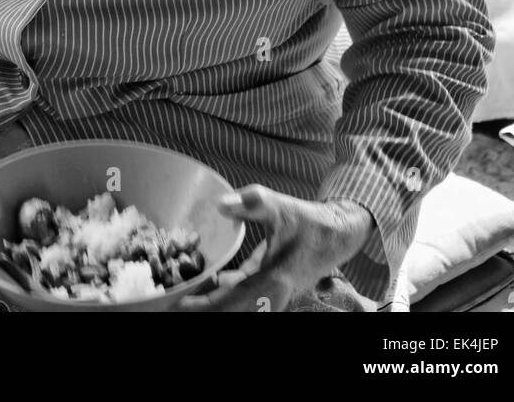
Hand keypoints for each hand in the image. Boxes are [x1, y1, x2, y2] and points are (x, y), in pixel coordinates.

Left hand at [178, 187, 373, 312]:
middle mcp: (271, 296)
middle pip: (231, 309)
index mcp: (273, 284)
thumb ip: (251, 204)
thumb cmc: (310, 222)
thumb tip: (220, 204)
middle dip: (205, 307)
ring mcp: (271, 293)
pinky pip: (243, 294)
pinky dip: (225, 291)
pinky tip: (211, 280)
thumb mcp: (281, 209)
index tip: (179, 304)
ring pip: (236, 303)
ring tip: (187, 291)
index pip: (231, 304)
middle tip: (175, 300)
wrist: (339, 233)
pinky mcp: (271, 285)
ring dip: (214, 300)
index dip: (204, 307)